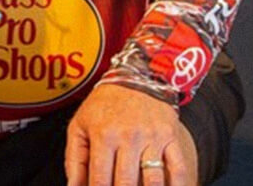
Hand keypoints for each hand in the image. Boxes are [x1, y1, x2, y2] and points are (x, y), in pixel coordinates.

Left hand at [64, 84, 197, 185]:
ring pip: (152, 182)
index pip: (100, 180)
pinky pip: (178, 170)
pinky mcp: (170, 137)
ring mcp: (152, 137)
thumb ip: (74, 159)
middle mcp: (128, 136)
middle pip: (126, 184)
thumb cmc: (103, 105)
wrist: (135, 77)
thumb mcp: (80, 125)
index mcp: (103, 135)